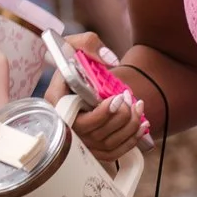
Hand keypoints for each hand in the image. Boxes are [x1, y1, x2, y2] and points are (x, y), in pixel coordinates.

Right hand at [57, 32, 150, 162]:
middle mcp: (65, 127)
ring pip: (109, 143)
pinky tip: (140, 124)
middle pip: (97, 133)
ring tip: (138, 106)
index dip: (101, 113)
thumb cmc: (75, 63)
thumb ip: (87, 43)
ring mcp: (79, 141)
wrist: (80, 80)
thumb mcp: (75, 44)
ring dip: (130, 125)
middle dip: (122, 116)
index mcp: (55, 104)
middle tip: (130, 98)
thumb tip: (110, 60)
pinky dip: (131, 140)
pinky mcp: (92, 150)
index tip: (118, 98)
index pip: (76, 119)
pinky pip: (114, 153)